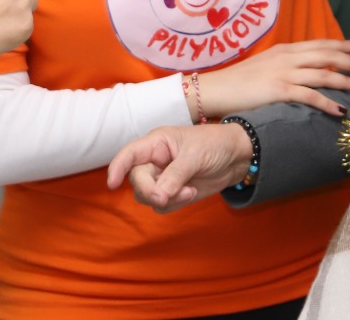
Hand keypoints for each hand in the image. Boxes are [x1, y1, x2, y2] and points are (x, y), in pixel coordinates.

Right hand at [106, 123, 251, 213]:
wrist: (237, 156)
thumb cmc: (215, 144)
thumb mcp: (195, 155)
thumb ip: (175, 175)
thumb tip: (159, 196)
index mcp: (156, 143)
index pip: (129, 155)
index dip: (117, 168)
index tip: (112, 184)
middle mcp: (154, 160)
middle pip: (136, 181)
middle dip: (150, 191)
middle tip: (165, 197)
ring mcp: (162, 178)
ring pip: (147, 196)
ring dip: (166, 199)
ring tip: (190, 190)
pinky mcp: (172, 192)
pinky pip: (161, 206)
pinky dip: (174, 204)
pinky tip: (192, 192)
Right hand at [195, 39, 349, 118]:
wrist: (213, 89)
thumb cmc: (238, 81)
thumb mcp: (265, 66)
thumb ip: (285, 65)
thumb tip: (304, 70)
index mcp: (285, 50)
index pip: (320, 44)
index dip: (342, 46)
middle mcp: (287, 57)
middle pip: (327, 56)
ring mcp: (284, 73)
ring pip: (324, 74)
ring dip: (346, 81)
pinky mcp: (278, 90)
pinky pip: (310, 96)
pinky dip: (328, 102)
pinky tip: (340, 110)